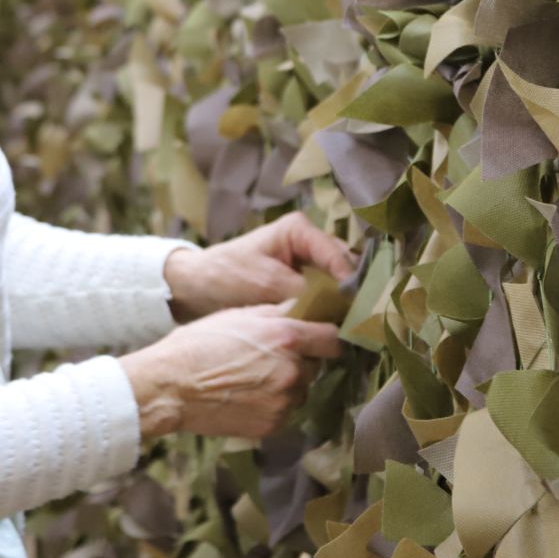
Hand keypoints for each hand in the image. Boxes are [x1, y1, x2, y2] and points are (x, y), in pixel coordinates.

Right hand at [119, 305, 341, 439]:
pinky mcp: (273, 425)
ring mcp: (284, 402)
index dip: (326, 338)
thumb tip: (304, 311)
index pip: (333, 339)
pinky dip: (274, 405)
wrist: (172, 387)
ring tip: (255, 379)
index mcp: (286, 337)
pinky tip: (248, 396)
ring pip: (301, 390)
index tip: (319, 339)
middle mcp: (292, 371)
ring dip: (288, 385)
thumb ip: (278, 314)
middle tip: (272, 358)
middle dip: (301, 361)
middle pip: (316, 366)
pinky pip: (286, 412)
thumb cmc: (200, 344)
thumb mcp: (240, 315)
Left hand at [162, 213, 355, 321]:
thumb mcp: (266, 284)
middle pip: (344, 265)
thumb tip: (339, 313)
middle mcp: (310, 241)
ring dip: (344, 302)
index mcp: (300, 229)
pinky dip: (331, 308)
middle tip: (361, 320)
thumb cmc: (226, 277)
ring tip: (353, 327)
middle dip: (352, 291)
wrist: (197, 287)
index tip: (359, 308)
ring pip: (339, 281)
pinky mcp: (304, 281)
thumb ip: (305, 295)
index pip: (337, 254)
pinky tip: (337, 327)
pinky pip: (327, 293)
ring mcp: (308, 261)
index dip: (351, 281)